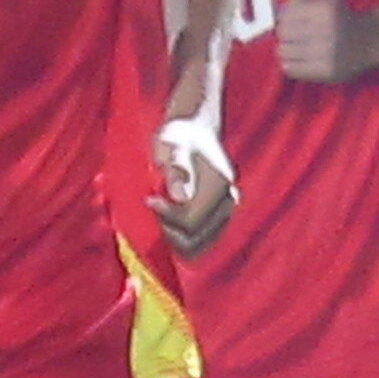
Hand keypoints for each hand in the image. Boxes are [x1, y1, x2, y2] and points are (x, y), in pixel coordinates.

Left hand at [149, 114, 235, 255]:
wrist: (194, 131)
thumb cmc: (178, 136)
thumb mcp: (170, 146)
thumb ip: (175, 170)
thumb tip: (179, 197)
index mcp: (219, 184)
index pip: (191, 221)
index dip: (166, 216)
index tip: (149, 200)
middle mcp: (229, 201)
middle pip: (196, 239)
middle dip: (169, 231)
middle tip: (155, 208)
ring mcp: (227, 211)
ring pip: (199, 246)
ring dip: (175, 237)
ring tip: (162, 214)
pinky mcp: (221, 217)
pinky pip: (201, 242)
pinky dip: (183, 238)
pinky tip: (169, 220)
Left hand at [271, 0, 378, 83]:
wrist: (368, 41)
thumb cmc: (341, 15)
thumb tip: (281, 7)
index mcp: (326, 9)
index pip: (286, 16)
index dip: (286, 19)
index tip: (292, 22)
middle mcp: (327, 30)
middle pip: (283, 33)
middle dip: (286, 34)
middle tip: (294, 36)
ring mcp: (327, 53)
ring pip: (283, 51)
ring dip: (288, 50)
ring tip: (298, 48)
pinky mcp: (326, 71)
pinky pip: (291, 69)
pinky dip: (292, 65)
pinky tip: (301, 61)